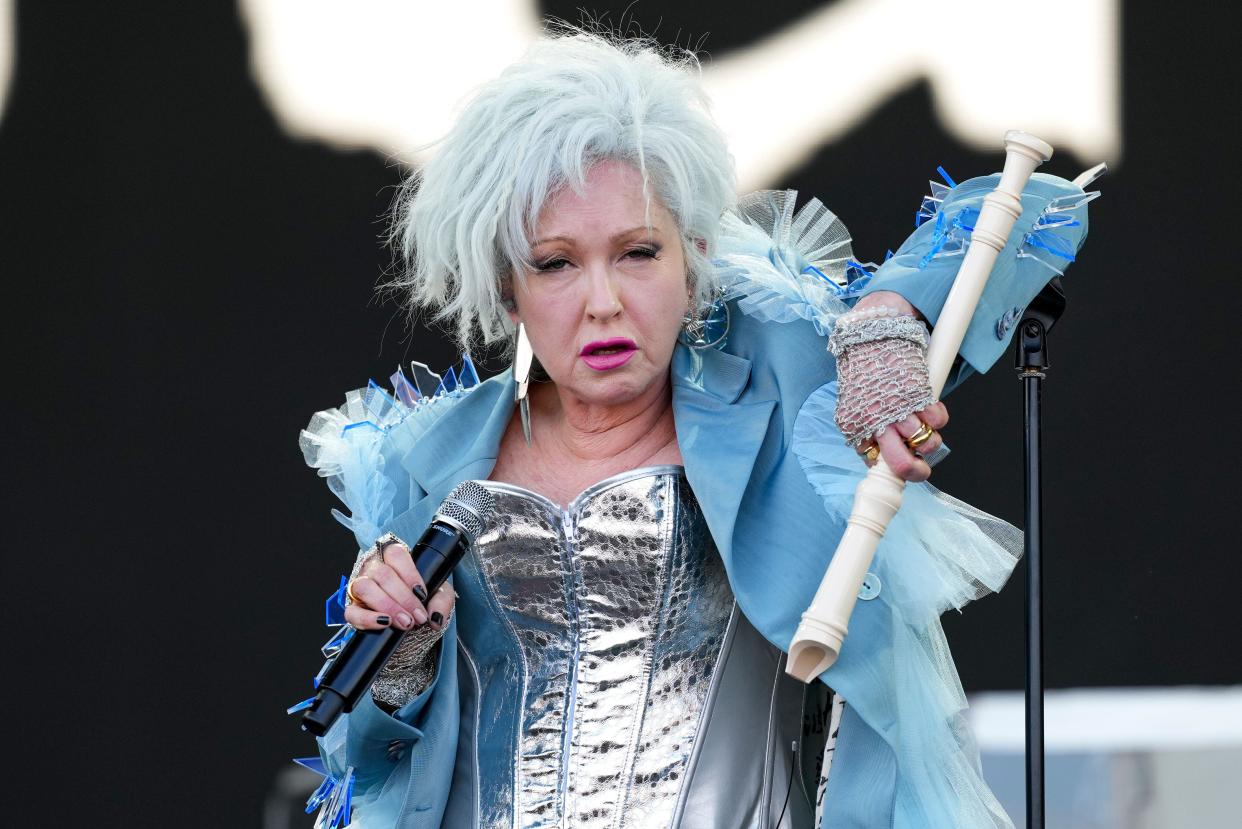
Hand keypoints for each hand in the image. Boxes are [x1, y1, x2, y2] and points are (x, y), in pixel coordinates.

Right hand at [343, 541, 455, 631]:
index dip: (409, 574)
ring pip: (365, 587)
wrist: (410, 619)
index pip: (395, 554)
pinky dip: (367, 618)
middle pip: (383, 574)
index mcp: (392, 558)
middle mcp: (373, 568)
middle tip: (419, 617)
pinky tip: (384, 623)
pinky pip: (352, 612)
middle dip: (404, 598)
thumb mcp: (438, 595)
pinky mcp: (352, 609)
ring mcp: (359, 587)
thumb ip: (442, 601)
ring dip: (387, 606)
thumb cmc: (421, 599)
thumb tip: (435, 617)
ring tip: (405, 622)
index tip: (422, 594)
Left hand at [834, 292, 945, 481]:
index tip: (898, 460)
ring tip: (925, 426)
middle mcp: (876, 422)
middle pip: (901, 465)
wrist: (872, 332)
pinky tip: (930, 407)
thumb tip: (882, 452)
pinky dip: (939, 417)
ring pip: (926, 443)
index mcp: (855, 427)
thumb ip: (867, 427)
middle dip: (917, 471)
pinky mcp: (919, 393)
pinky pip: (938, 420)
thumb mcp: (856, 402)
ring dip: (931, 439)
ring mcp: (899, 409)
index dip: (890, 465)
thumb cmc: (865, 368)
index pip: (873, 462)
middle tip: (922, 464)